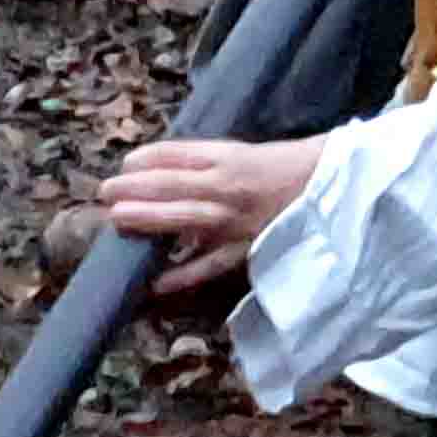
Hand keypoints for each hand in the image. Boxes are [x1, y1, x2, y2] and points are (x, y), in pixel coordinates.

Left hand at [101, 134, 325, 294]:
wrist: (331, 190)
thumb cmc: (288, 168)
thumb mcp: (246, 154)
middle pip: (171, 183)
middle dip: (135, 186)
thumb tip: (165, 169)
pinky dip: (180, 275)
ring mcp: (234, 219)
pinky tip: (153, 283)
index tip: (125, 163)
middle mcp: (227, 184)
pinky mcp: (243, 249)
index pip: (177, 153)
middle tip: (105, 191)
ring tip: (117, 218)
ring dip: (148, 217)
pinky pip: (207, 265)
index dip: (147, 158)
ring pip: (183, 216)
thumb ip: (209, 162)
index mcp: (228, 156)